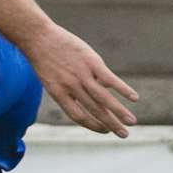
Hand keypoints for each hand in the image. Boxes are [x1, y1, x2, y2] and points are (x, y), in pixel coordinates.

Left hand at [21, 25, 138, 137]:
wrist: (37, 37)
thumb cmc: (44, 57)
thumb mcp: (51, 78)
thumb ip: (70, 88)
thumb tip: (96, 90)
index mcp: (58, 94)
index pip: (78, 116)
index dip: (93, 126)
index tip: (105, 131)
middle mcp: (71, 87)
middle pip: (94, 111)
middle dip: (111, 124)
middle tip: (124, 135)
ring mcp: (81, 75)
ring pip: (103, 98)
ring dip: (119, 112)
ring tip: (132, 122)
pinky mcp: (91, 62)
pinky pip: (109, 79)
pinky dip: (123, 89)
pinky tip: (134, 97)